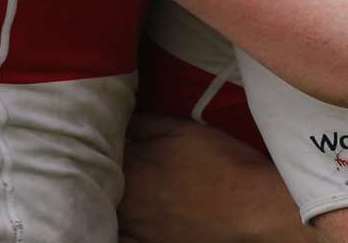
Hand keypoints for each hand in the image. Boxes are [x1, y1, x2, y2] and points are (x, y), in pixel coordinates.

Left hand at [118, 113, 313, 242]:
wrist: (247, 204)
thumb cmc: (218, 160)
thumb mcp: (183, 128)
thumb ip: (146, 122)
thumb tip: (120, 117)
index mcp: (131, 162)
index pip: (101, 149)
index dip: (104, 142)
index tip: (109, 137)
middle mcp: (125, 196)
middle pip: (100, 181)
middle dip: (101, 168)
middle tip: (115, 161)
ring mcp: (135, 224)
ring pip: (107, 208)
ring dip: (107, 196)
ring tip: (120, 187)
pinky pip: (119, 237)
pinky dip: (115, 228)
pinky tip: (123, 218)